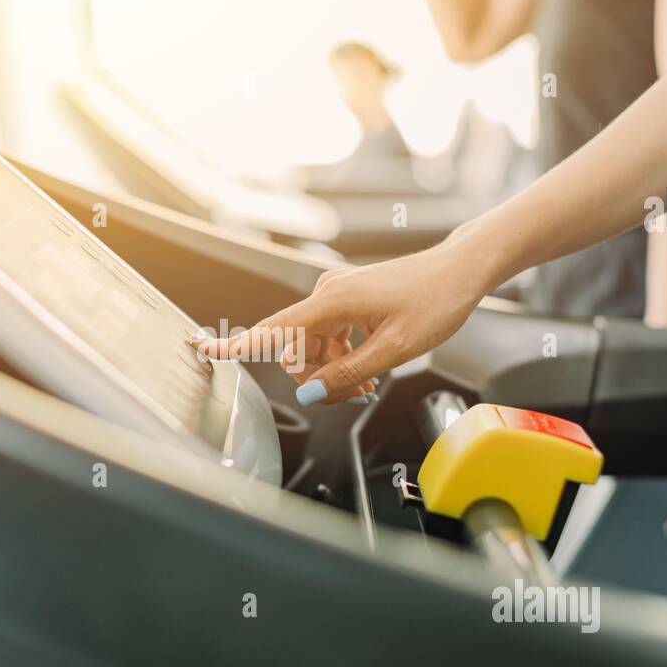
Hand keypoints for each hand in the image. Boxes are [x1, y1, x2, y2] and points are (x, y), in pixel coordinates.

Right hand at [197, 235, 486, 404]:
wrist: (460, 271)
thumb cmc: (435, 301)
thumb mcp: (395, 350)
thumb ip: (349, 373)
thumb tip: (312, 393)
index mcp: (333, 301)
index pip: (275, 331)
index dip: (240, 344)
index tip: (206, 350)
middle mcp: (327, 293)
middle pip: (297, 349)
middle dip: (318, 378)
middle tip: (356, 395)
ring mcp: (336, 294)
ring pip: (314, 346)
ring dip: (333, 371)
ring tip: (368, 386)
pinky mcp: (347, 298)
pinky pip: (328, 336)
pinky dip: (341, 357)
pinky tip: (366, 370)